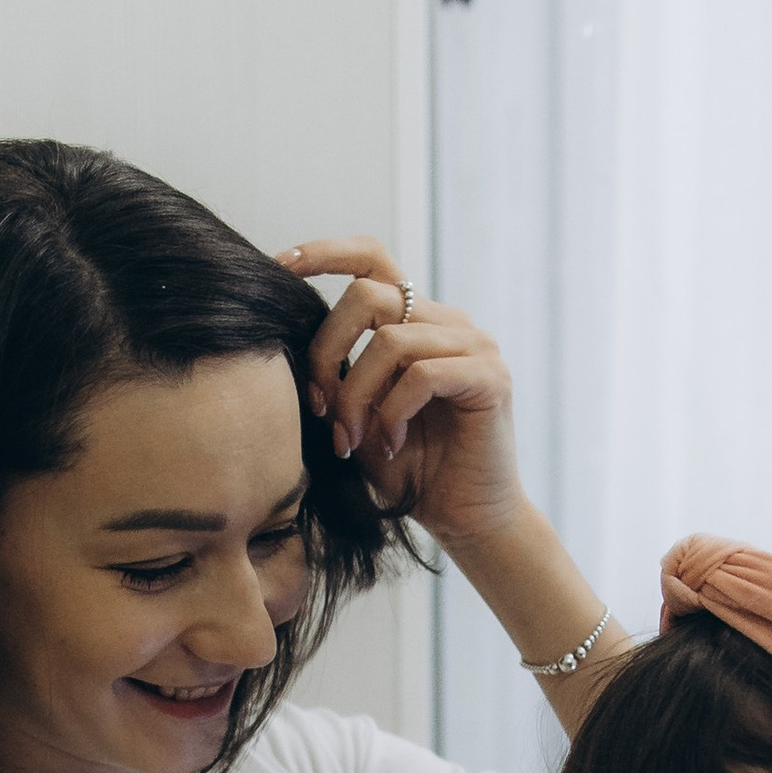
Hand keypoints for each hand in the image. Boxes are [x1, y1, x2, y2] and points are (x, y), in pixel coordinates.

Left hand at [278, 236, 525, 549]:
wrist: (464, 519)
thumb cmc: (408, 470)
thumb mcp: (355, 416)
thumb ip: (334, 376)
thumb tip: (284, 342)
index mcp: (416, 320)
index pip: (372, 258)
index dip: (325, 254)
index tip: (281, 267)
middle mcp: (447, 322)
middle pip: (368, 295)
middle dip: (328, 351)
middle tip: (321, 408)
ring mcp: (474, 346)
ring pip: (391, 340)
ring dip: (357, 396)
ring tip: (352, 441)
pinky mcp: (490, 377)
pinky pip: (421, 375)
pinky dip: (393, 413)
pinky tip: (391, 445)